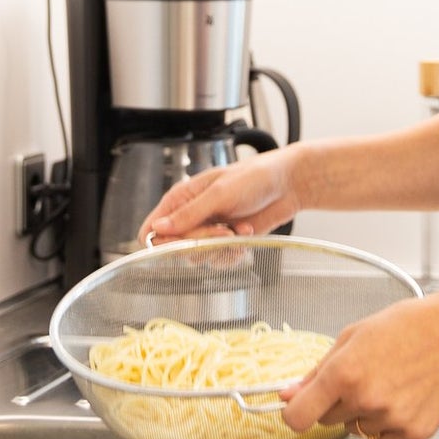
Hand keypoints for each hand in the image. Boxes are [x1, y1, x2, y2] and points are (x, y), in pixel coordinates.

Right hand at [139, 147, 302, 243]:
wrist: (287, 184)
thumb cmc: (254, 177)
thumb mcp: (219, 193)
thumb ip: (189, 214)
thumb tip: (158, 229)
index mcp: (180, 199)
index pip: (151, 230)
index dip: (162, 242)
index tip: (184, 241)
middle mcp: (191, 217)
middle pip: (176, 248)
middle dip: (203, 242)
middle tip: (225, 229)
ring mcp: (208, 231)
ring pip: (199, 257)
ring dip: (223, 246)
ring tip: (241, 227)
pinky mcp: (226, 242)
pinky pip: (220, 261)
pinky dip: (235, 251)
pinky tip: (247, 233)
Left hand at [279, 283, 438, 438]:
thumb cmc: (411, 325)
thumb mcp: (355, 335)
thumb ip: (318, 370)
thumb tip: (289, 393)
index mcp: (345, 373)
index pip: (298, 417)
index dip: (294, 413)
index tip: (298, 407)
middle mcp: (365, 400)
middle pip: (327, 420)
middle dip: (336, 402)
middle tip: (363, 375)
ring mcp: (391, 419)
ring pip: (357, 428)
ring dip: (365, 412)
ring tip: (391, 382)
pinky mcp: (414, 433)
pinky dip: (388, 424)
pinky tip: (404, 396)